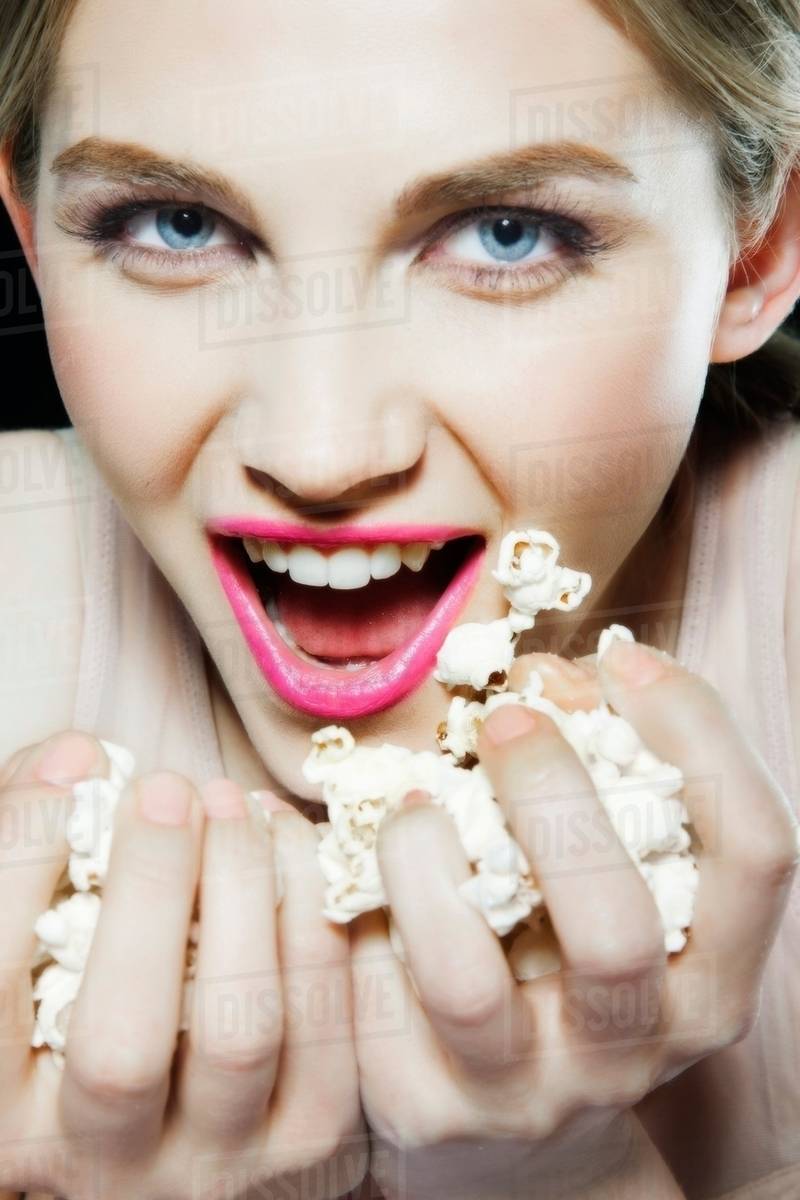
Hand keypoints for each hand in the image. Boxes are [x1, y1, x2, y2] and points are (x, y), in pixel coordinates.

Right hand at [0, 731, 366, 1198]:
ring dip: (244, 890)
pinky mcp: (305, 1136)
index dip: (26, 861)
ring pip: (240, 1032)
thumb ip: (30, 836)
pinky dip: (315, 912)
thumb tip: (77, 760)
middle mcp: (99, 1163)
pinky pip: (329, 1023)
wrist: (181, 1075)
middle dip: (150, 891)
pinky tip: (287, 841)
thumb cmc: (88, 968)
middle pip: (124, 1046)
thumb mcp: (33, 914)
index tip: (76, 770)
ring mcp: (211, 1162)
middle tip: (167, 788)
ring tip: (232, 801)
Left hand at [349, 643, 799, 1199]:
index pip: (753, 853)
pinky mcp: (421, 1104)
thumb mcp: (613, 878)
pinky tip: (347, 857)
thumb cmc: (566, 953)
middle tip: (505, 719)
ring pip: (464, 979)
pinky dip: (350, 901)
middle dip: (554, 795)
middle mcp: (632, 1046)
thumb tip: (550, 683)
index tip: (625, 661)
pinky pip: (366, 991)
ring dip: (426, 858)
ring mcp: (524, 1091)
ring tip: (413, 803)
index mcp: (709, 979)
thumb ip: (607, 784)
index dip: (698, 736)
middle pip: (614, 928)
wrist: (508, 1122)